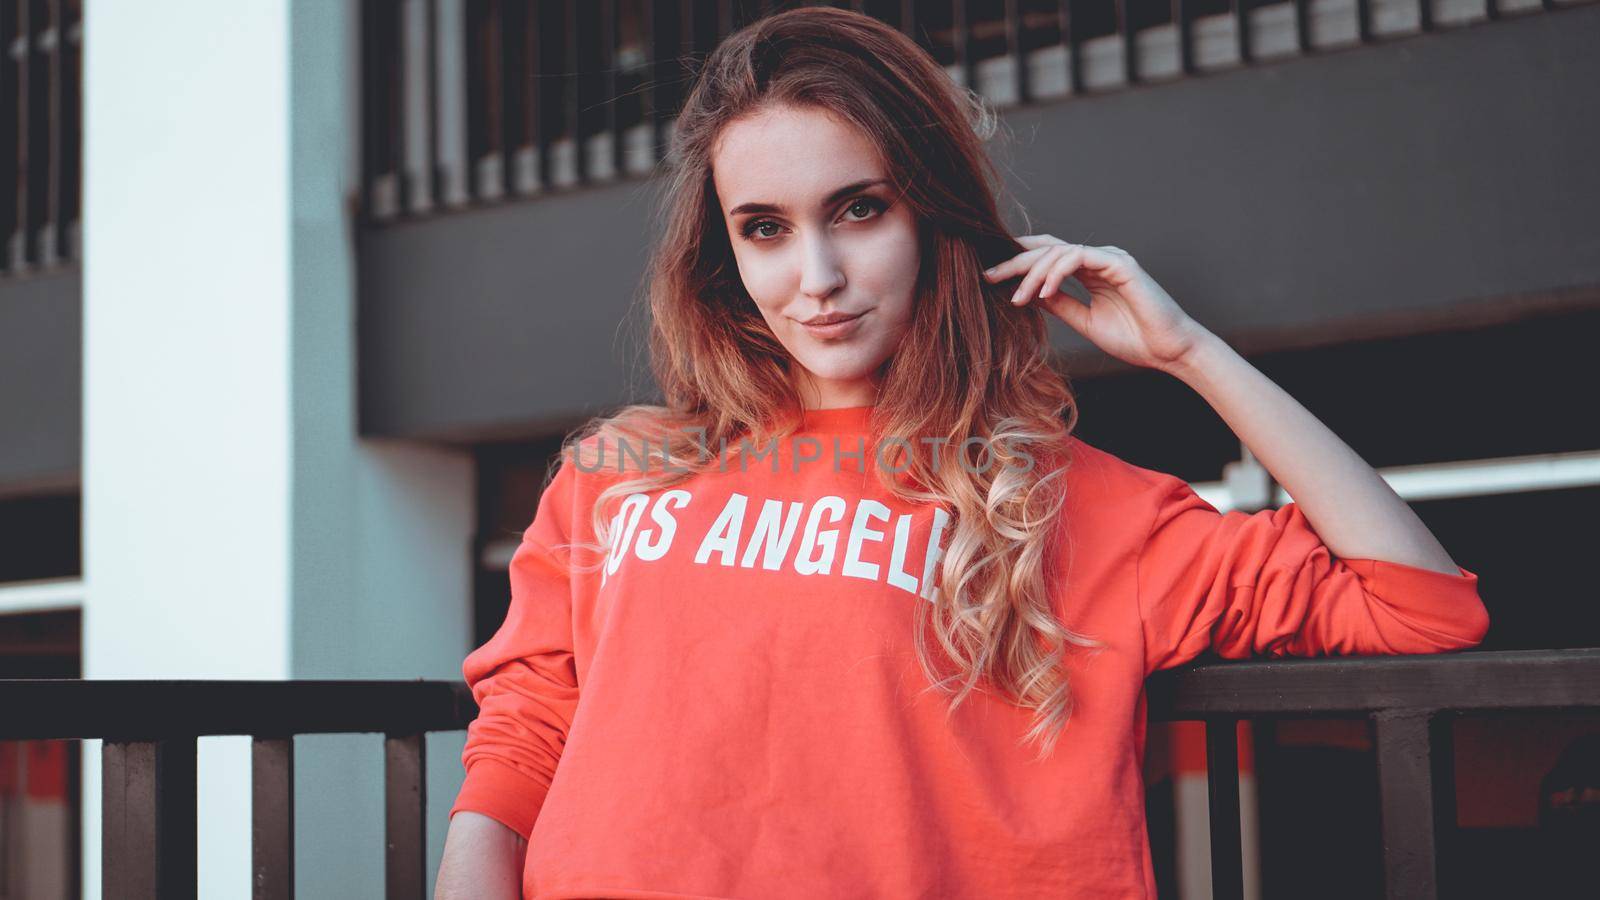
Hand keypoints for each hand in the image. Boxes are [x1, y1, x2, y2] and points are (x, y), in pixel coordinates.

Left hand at [983, 236, 1209, 372]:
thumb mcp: (1084, 320)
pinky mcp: (1120, 264)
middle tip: (988, 276)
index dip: (1019, 262)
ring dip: (1033, 273)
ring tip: (1018, 297)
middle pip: (1047, 248)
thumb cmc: (1133, 338)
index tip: (991, 277)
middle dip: (1015, 261)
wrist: (1168, 351)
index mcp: (1090, 271)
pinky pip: (1079, 258)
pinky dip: (1057, 273)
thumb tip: (1027, 294)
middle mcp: (1098, 259)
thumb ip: (1058, 303)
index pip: (1047, 256)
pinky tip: (1043, 292)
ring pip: (1059, 251)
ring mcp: (1110, 258)